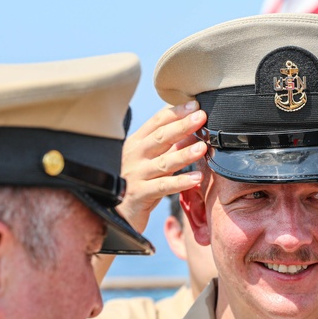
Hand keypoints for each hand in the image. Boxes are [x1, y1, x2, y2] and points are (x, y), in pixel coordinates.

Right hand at [115, 101, 207, 232]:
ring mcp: (136, 175)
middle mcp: (135, 156)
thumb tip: (191, 128)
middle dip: (182, 126)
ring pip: (163, 162)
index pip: (157, 122)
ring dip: (184, 154)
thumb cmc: (136, 183)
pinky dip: (180, 182)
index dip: (176, 112)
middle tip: (201, 116)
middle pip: (161, 137)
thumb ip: (168, 146)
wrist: (115, 213)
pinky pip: (163, 187)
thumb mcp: (150, 161)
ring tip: (202, 148)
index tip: (194, 105)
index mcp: (136, 143)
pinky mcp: (140, 194)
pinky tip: (196, 178)